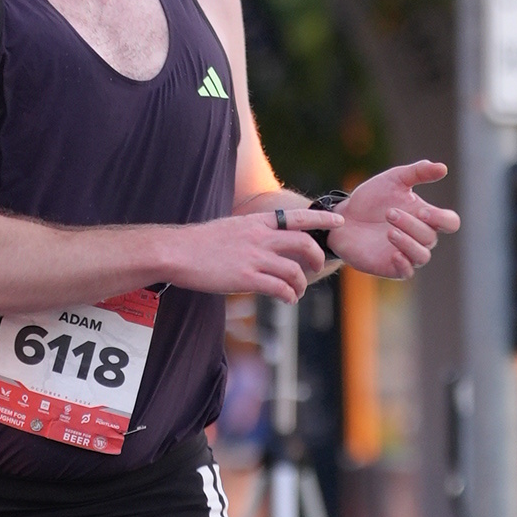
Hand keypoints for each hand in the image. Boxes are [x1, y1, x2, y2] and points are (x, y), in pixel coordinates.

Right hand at [161, 200, 334, 303]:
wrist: (176, 252)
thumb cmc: (198, 243)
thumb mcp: (230, 228)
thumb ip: (251, 234)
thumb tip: (263, 245)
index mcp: (256, 222)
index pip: (297, 216)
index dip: (322, 218)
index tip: (339, 221)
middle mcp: (259, 237)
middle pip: (303, 243)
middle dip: (316, 257)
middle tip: (317, 268)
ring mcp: (254, 257)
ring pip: (294, 270)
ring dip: (301, 284)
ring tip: (297, 293)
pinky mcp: (246, 278)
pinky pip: (279, 288)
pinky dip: (289, 295)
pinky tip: (287, 299)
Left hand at [325, 162, 456, 275]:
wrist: (343, 218)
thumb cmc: (371, 199)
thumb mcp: (393, 180)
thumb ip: (418, 172)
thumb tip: (443, 168)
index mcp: (425, 217)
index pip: (450, 222)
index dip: (441, 219)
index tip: (421, 211)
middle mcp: (420, 237)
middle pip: (430, 237)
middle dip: (411, 224)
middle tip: (389, 213)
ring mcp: (407, 253)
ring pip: (422, 256)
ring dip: (407, 243)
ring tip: (389, 231)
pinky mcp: (392, 267)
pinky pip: (408, 272)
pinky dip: (404, 264)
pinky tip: (393, 253)